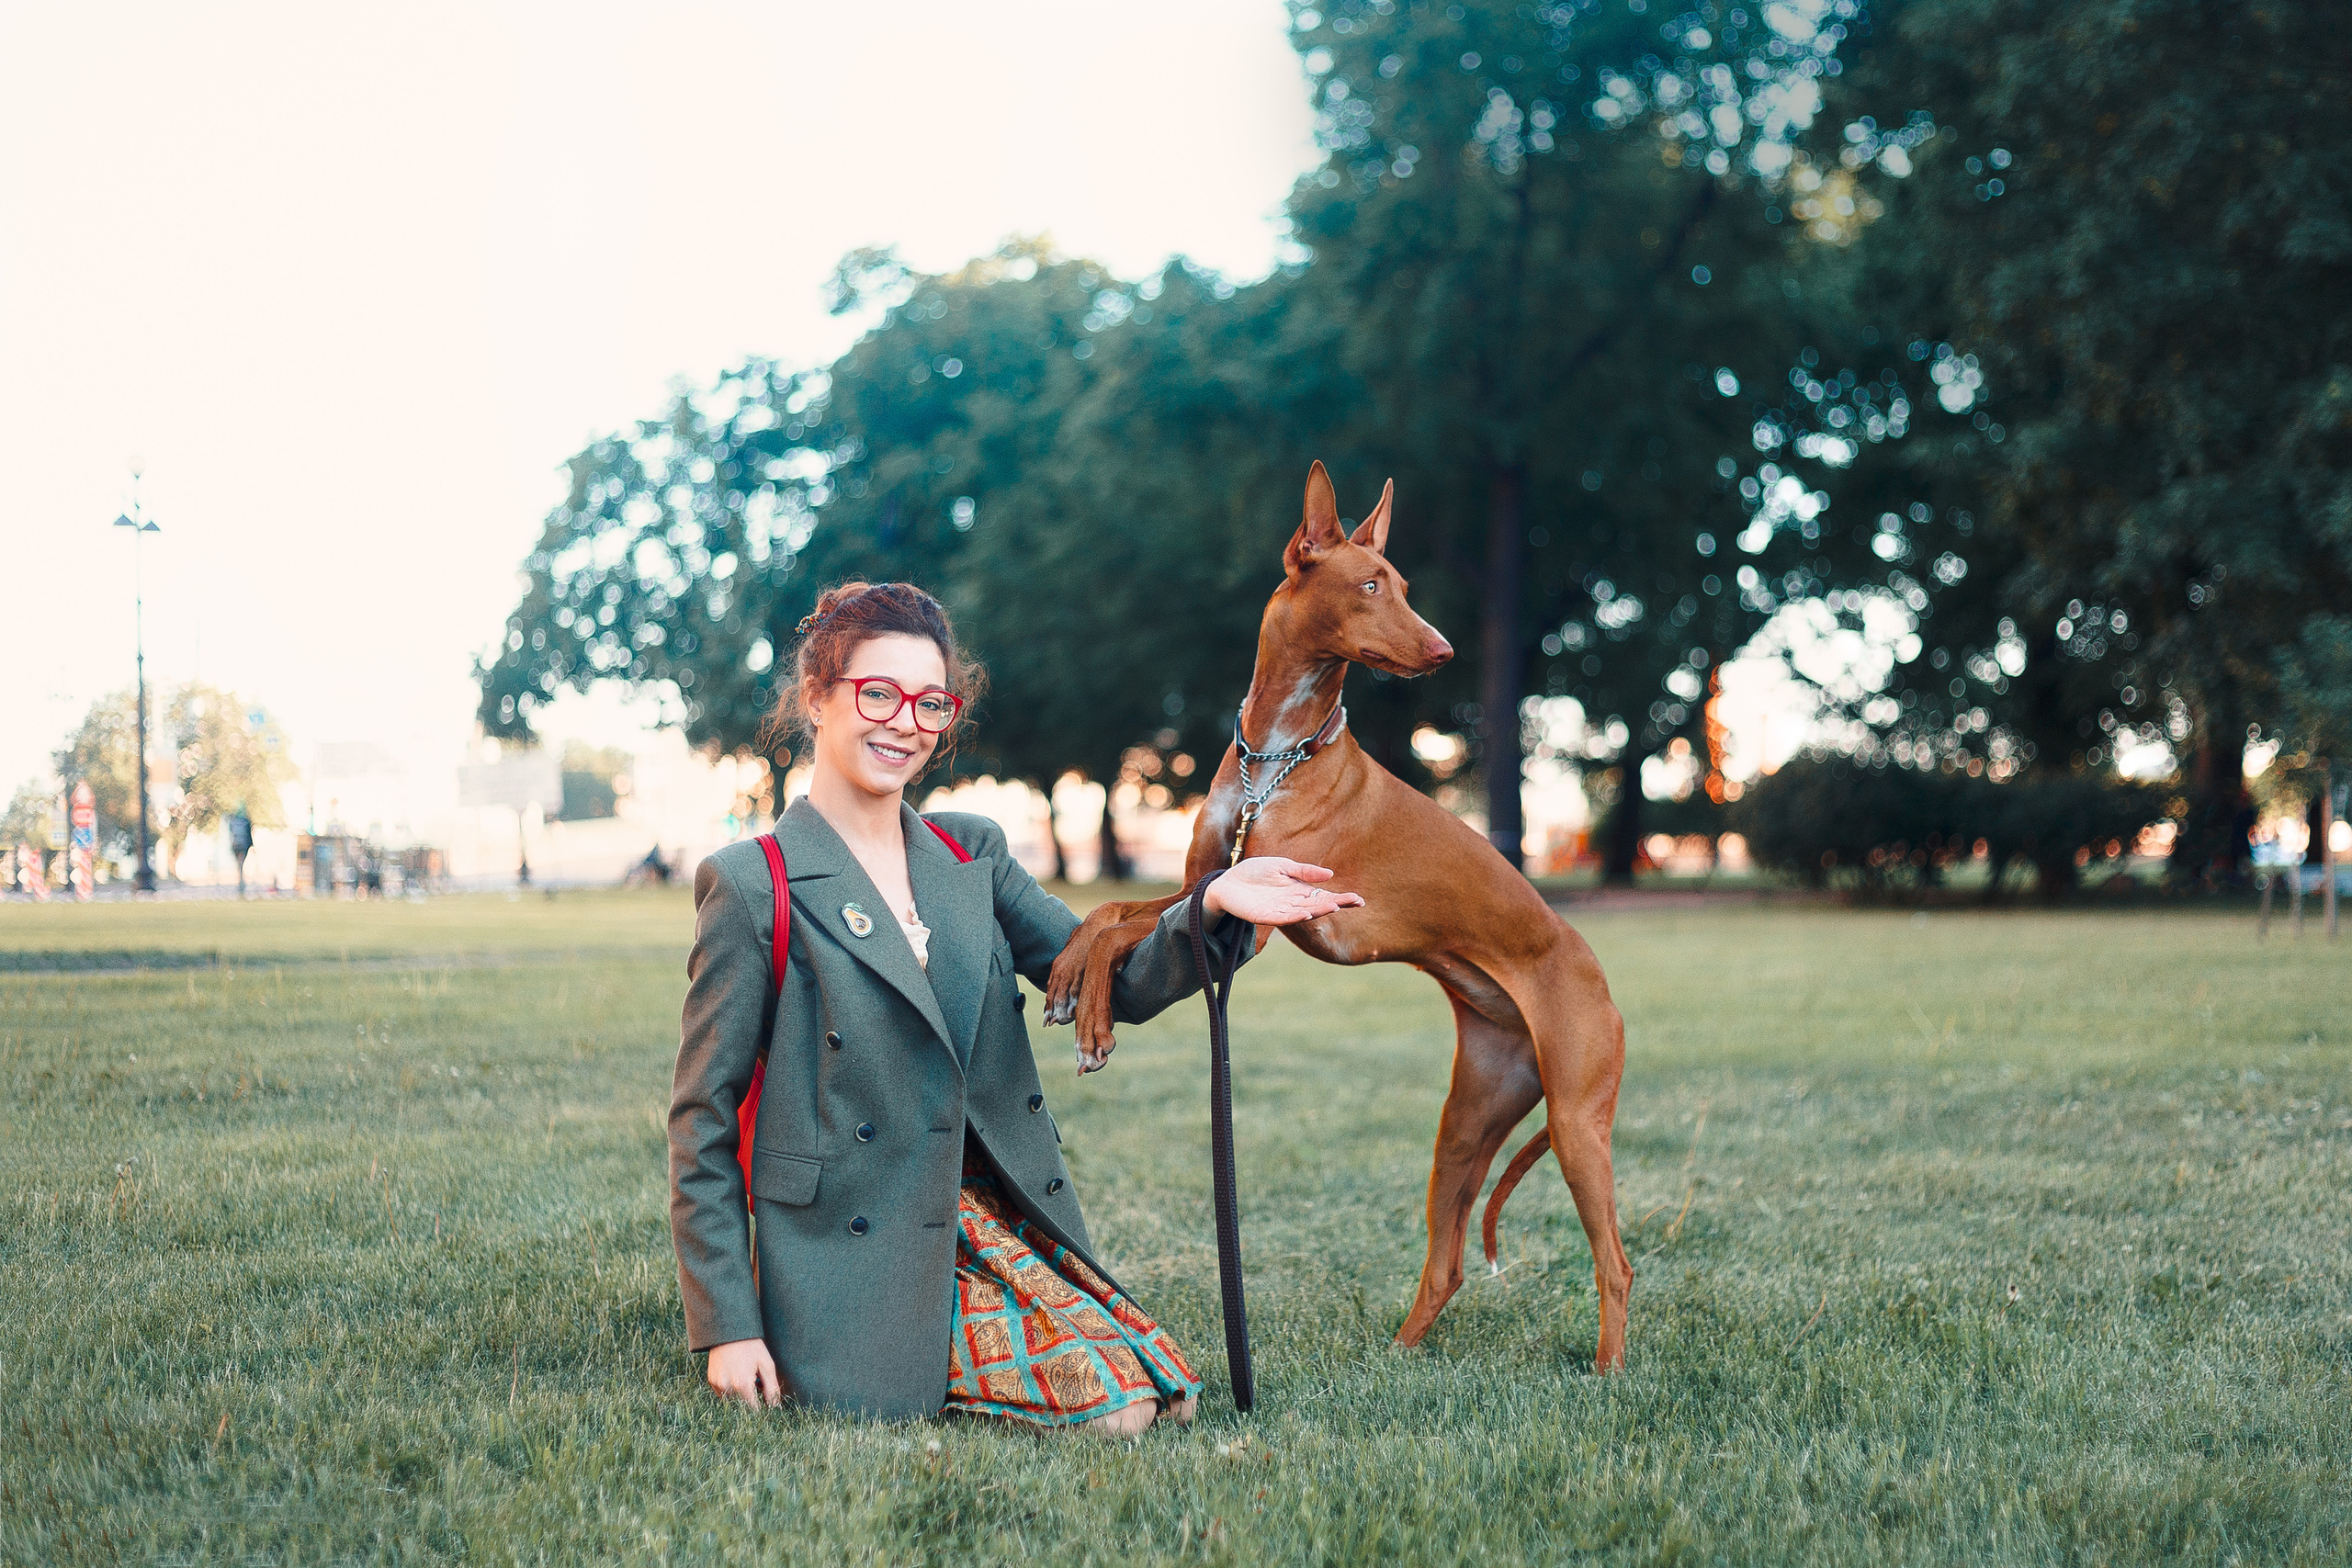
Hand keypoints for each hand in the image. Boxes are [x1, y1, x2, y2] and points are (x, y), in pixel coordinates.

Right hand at [706, 1338, 782, 1407]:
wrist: (729, 1331)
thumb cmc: (751, 1347)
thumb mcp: (766, 1364)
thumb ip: (772, 1388)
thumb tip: (774, 1407)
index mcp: (743, 1385)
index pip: (753, 1410)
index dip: (761, 1410)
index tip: (766, 1407)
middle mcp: (727, 1387)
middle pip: (742, 1407)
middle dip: (751, 1402)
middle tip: (758, 1388)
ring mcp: (717, 1385)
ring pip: (732, 1401)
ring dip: (740, 1397)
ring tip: (747, 1379)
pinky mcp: (711, 1381)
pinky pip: (722, 1394)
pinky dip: (730, 1391)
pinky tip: (736, 1377)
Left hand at [1203, 857, 1363, 926]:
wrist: (1227, 881)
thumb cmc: (1255, 873)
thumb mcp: (1282, 866)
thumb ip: (1304, 871)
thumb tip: (1330, 875)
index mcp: (1299, 891)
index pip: (1324, 896)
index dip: (1341, 899)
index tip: (1359, 900)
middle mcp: (1292, 904)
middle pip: (1318, 905)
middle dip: (1335, 904)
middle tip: (1352, 902)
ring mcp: (1279, 911)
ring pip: (1303, 912)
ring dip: (1318, 910)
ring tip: (1333, 906)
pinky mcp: (1263, 916)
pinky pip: (1282, 918)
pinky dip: (1295, 916)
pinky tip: (1306, 913)